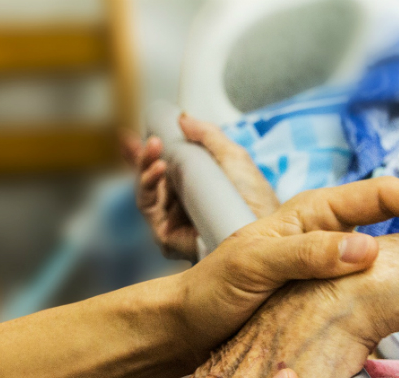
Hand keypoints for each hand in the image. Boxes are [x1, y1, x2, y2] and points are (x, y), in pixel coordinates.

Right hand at [120, 114, 280, 259]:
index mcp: (193, 186)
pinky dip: (147, 187)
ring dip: (144, 166)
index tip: (135, 134)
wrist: (264, 227)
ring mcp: (171, 221)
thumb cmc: (255, 198)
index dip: (146, 152)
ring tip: (154, 149)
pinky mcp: (167, 237)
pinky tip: (159, 169)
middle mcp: (179, 204)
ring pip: (144, 192)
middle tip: (148, 139)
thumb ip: (208, 136)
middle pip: (148, 179)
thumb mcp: (232, 157)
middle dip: (139, 156)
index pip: (162, 166)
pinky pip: (148, 209)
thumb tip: (183, 118)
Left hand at [170, 177, 398, 365]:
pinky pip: (373, 281)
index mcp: (313, 212)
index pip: (380, 194)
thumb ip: (306, 254)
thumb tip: (367, 249)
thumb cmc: (215, 288)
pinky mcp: (328, 290)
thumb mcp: (256, 266)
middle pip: (393, 214)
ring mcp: (330, 260)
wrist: (191, 324)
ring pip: (387, 246)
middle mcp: (327, 230)